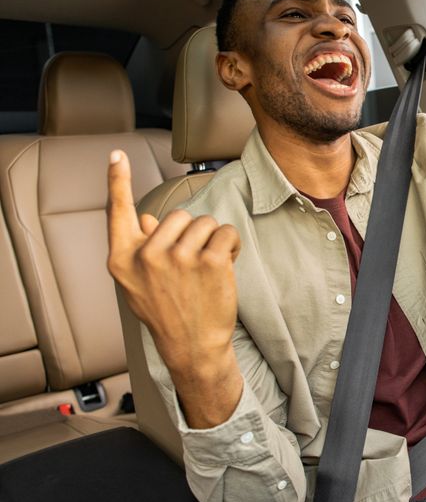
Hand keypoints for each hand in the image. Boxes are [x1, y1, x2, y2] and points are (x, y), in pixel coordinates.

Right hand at [107, 150, 242, 426]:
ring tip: (208, 268)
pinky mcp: (210, 261)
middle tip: (192, 265)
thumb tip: (143, 217)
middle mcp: (147, 255)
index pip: (118, 212)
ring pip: (204, 223)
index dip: (116, 181)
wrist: (193, 346)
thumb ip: (138, 249)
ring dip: (213, 240)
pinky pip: (226, 232)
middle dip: (191, 234)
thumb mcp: (139, 284)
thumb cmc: (168, 313)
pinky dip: (232, 244)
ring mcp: (179, 258)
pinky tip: (226, 265)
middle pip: (177, 215)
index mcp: (124, 259)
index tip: (116, 155)